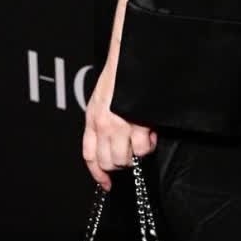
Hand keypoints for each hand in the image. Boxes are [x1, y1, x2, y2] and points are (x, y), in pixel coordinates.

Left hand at [83, 65, 156, 190]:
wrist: (133, 56)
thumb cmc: (122, 75)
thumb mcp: (103, 98)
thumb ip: (103, 120)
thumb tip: (110, 143)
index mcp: (92, 117)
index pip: (89, 156)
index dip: (98, 174)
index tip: (106, 184)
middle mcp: (102, 124)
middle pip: (108, 162)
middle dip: (121, 162)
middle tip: (132, 150)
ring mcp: (119, 125)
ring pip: (125, 159)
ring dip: (136, 154)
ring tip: (143, 138)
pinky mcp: (136, 123)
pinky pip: (142, 149)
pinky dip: (148, 144)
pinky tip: (150, 132)